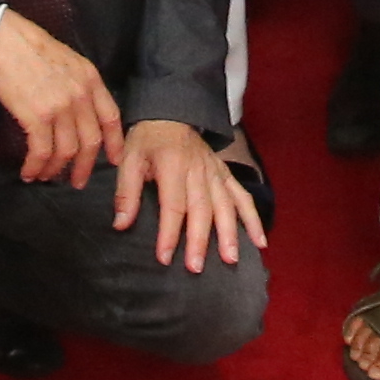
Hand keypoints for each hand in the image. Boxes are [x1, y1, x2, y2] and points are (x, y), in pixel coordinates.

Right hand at [0, 12, 121, 182]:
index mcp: (90, 79)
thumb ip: (79, 84)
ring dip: (55, 170)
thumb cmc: (29, 47)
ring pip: (66, 152)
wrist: (3, 41)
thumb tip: (78, 111)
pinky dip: (36, 167)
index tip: (113, 160)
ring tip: (45, 176)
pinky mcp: (37, 117)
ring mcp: (60, 107)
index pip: (111, 117)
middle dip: (83, 167)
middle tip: (77, 181)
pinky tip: (29, 172)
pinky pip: (42, 152)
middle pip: (90, 142)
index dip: (114, 142)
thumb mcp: (67, 59)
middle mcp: (80, 95)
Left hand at [113, 117, 267, 270]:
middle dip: (200, 240)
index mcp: (173, 164)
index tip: (164, 258)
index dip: (169, 233)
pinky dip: (252, 218)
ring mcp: (215, 172)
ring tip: (230, 259)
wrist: (171, 111)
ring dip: (229, 233)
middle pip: (202, 209)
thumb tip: (121, 224)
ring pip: (226, 205)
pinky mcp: (225, 174)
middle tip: (196, 268)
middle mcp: (198, 169)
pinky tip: (259, 241)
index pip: (173, 205)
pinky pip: (242, 197)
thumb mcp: (129, 159)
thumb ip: (126, 192)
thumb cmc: (147, 139)